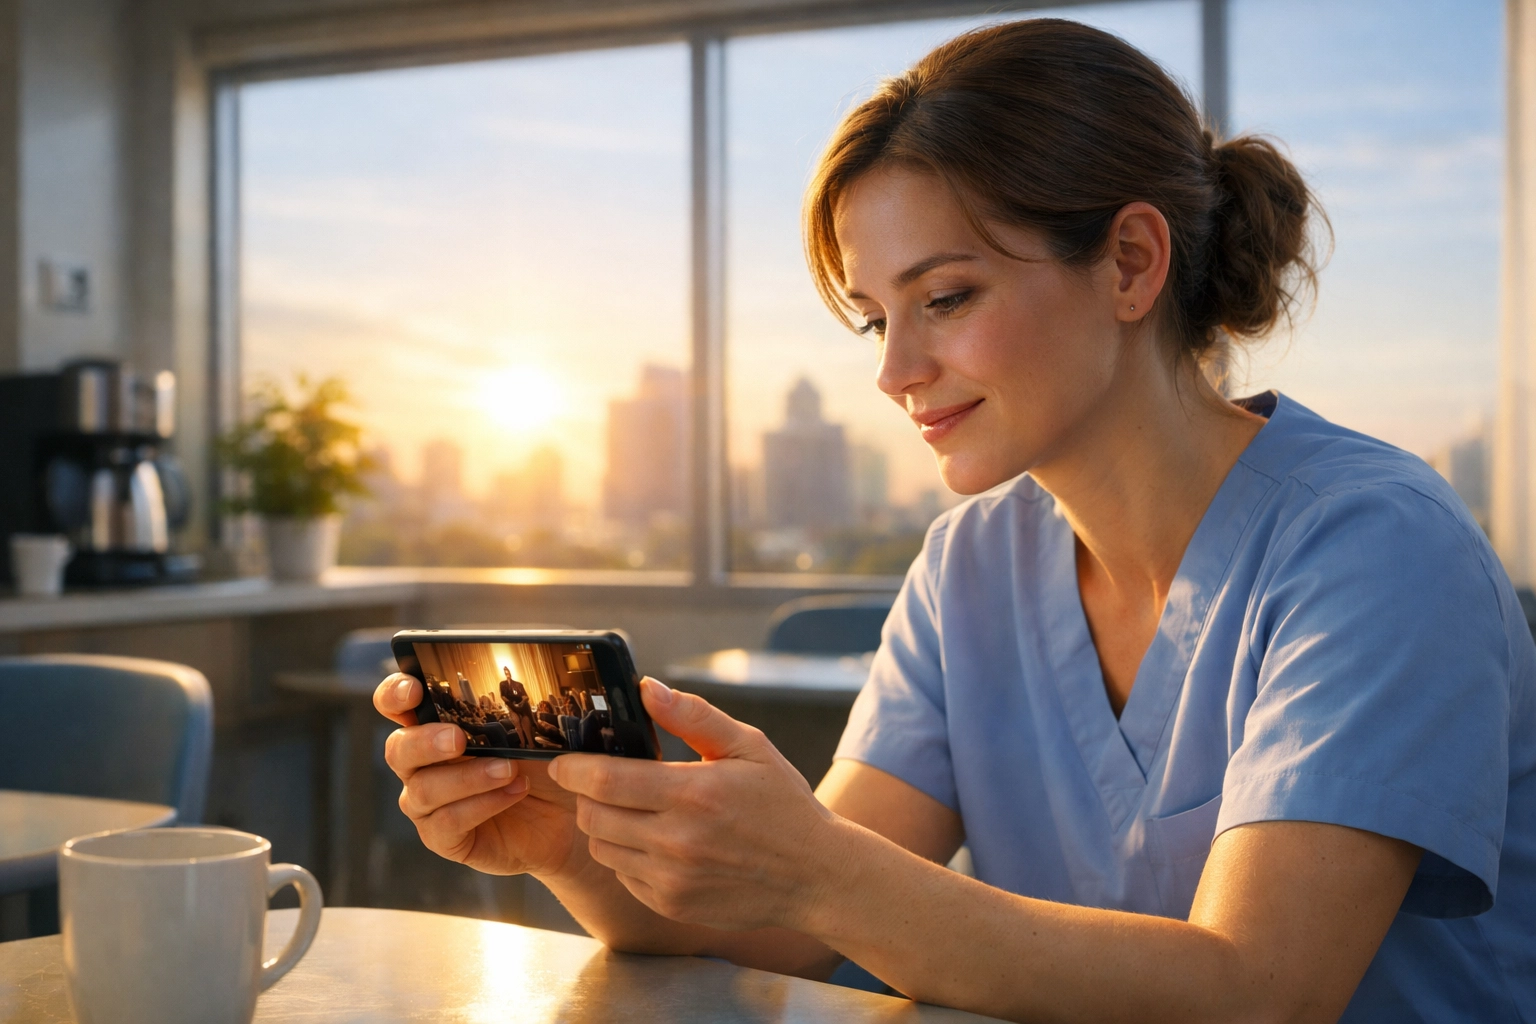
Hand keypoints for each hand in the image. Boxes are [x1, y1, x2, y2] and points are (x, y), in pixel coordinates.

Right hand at [374, 673, 583, 878]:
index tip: (414, 690)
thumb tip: (518, 692)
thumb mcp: (530, 733)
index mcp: (434, 728)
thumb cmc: (538, 765)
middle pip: (398, 749)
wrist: (562, 814)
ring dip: (468, 777)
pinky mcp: (441, 838)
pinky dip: (482, 804)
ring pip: (424, 789)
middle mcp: (420, 766)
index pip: (395, 706)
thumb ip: (511, 713)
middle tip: (458, 739)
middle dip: (425, 741)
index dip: (394, 695)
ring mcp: (426, 804)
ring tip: (509, 770)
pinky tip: (513, 793)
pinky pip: (447, 821)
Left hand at [549, 678, 839, 931]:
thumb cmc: (782, 805)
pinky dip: (627, 856)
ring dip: (604, 826)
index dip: (573, 768)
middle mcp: (677, 841)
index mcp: (694, 793)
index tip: (562, 761)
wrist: (815, 875)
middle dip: (586, 795)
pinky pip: (623, 876)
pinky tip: (657, 842)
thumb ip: (693, 715)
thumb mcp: (749, 746)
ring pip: (602, 849)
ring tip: (633, 810)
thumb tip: (647, 688)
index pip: (606, 780)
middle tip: (604, 782)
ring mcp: (672, 879)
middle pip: (593, 816)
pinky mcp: (671, 905)